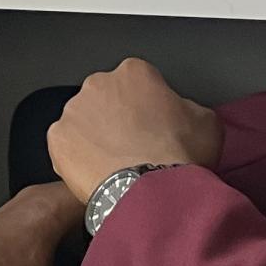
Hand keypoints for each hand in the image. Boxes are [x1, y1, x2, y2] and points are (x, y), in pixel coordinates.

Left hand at [47, 57, 221, 203]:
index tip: (150, 125)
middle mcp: (99, 84)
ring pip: (83, 121)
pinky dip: (77, 158)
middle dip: (116, 118)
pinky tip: (97, 173)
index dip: (146, 106)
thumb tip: (180, 113)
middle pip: (106, 98)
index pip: (137, 82)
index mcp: (134, 73)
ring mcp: (75, 110)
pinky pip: (65, 145)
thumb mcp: (206, 121)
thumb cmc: (178, 158)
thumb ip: (186, 107)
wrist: (153, 192)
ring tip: (115, 164)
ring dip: (95, 137)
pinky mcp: (58, 138)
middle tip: (132, 146)